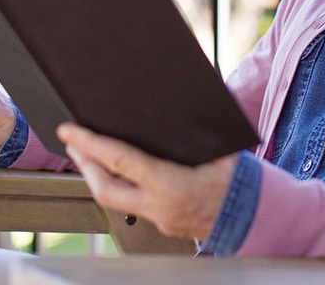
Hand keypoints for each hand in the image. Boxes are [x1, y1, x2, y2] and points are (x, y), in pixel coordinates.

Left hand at [57, 122, 236, 241]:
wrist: (253, 217)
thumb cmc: (241, 184)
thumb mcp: (221, 149)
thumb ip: (198, 129)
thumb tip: (184, 99)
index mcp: (171, 185)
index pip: (120, 161)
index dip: (90, 144)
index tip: (70, 131)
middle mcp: (159, 207)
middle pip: (105, 188)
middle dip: (84, 164)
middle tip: (72, 142)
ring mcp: (158, 219)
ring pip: (114, 201)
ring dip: (98, 176)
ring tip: (88, 155)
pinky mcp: (161, 224)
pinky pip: (131, 206)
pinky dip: (119, 186)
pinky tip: (119, 173)